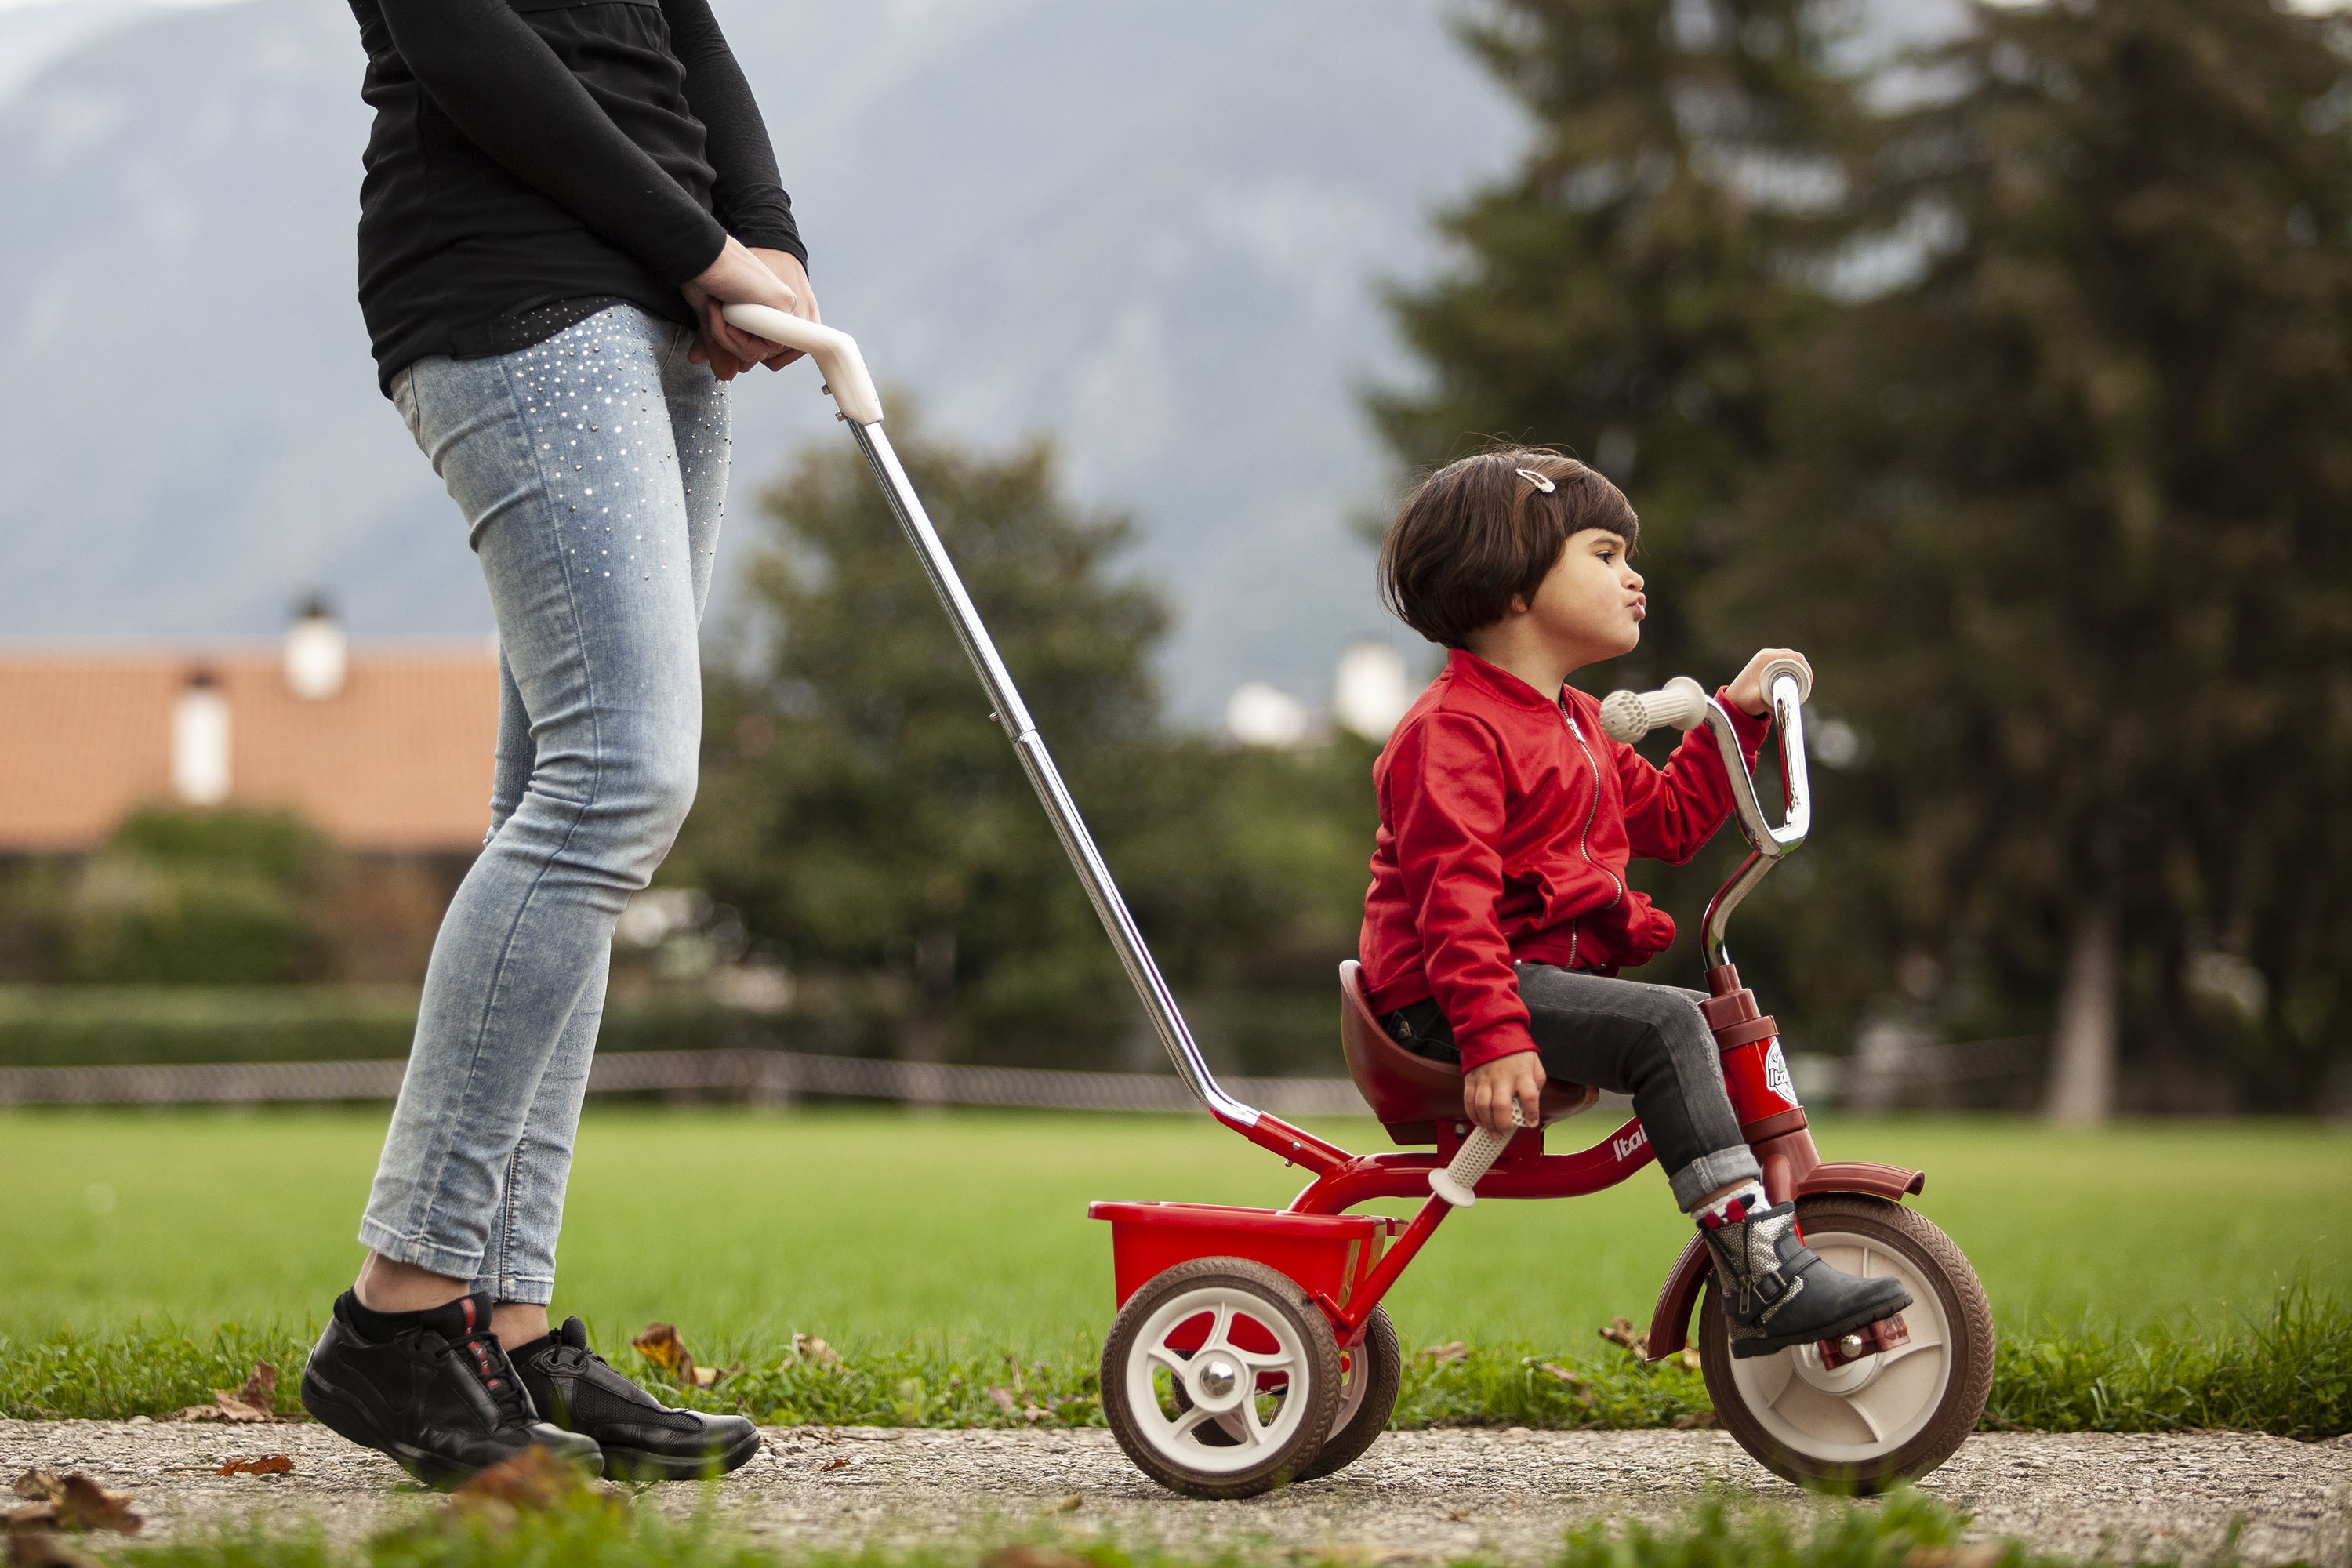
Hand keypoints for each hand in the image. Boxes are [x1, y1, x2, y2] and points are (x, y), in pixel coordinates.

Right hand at [681, 238, 820, 380]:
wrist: (701, 251)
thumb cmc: (704, 274)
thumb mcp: (713, 318)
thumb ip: (722, 346)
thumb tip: (725, 375)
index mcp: (766, 310)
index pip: (757, 350)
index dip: (733, 345)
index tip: (717, 319)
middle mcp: (779, 308)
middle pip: (759, 354)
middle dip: (728, 341)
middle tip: (715, 312)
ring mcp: (784, 306)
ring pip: (760, 352)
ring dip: (730, 337)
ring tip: (720, 308)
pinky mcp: (784, 305)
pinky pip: (766, 346)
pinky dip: (737, 335)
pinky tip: (728, 309)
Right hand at [1463, 1052, 1543, 1136]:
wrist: (1491, 1031)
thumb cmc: (1515, 1050)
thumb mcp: (1534, 1063)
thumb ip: (1536, 1084)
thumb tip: (1533, 1104)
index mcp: (1521, 1073)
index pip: (1529, 1096)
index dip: (1532, 1113)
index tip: (1531, 1122)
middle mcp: (1502, 1077)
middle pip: (1501, 1106)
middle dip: (1504, 1123)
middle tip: (1506, 1130)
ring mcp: (1485, 1078)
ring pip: (1483, 1106)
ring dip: (1487, 1123)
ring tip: (1493, 1131)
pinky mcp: (1471, 1079)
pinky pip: (1469, 1100)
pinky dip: (1473, 1114)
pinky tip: (1480, 1121)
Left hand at [1727, 648, 1809, 718]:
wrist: (1732, 702)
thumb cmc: (1743, 701)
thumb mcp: (1758, 700)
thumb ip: (1769, 698)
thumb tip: (1782, 697)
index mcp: (1766, 657)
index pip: (1795, 657)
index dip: (1806, 668)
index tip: (1808, 683)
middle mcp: (1766, 655)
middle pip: (1794, 658)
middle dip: (1803, 672)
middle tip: (1806, 688)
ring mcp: (1766, 659)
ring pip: (1790, 662)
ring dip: (1797, 673)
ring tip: (1800, 688)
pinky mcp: (1766, 665)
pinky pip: (1784, 665)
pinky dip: (1791, 674)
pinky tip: (1792, 685)